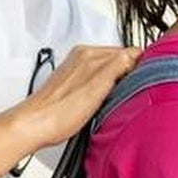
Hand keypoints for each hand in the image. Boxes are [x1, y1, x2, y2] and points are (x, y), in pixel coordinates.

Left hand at [16, 45, 140, 146]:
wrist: (34, 126)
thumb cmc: (60, 113)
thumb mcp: (97, 88)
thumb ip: (117, 67)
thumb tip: (134, 54)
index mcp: (88, 54)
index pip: (127, 52)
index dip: (139, 67)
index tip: (143, 81)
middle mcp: (81, 57)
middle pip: (118, 59)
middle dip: (129, 73)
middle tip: (131, 93)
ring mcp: (75, 69)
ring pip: (108, 69)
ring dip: (116, 81)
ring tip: (115, 99)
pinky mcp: (71, 81)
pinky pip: (97, 78)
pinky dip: (103, 87)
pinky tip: (101, 101)